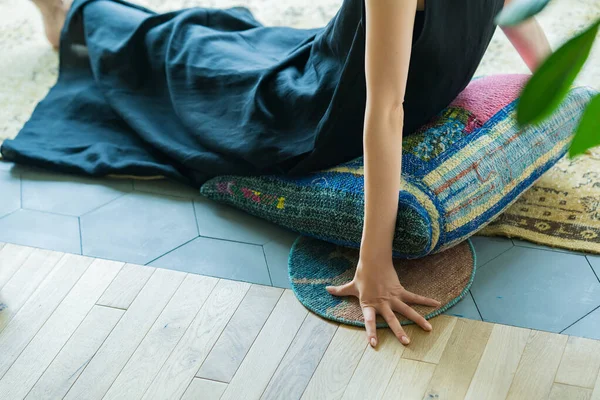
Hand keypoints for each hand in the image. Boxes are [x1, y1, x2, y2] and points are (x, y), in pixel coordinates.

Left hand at [326, 257, 440, 346]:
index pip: (368, 320)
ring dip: (418, 320)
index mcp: (369, 304)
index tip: (373, 344)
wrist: (373, 261)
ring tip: (428, 329)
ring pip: (407, 310)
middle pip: (391, 319)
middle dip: (399, 331)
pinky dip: (426, 301)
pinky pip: (414, 297)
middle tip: (406, 342)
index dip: (370, 332)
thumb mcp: (351, 286)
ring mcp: (393, 298)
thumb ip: (340, 291)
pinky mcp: (401, 291)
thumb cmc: (362, 275)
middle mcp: (382, 303)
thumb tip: (327, 290)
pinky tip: (437, 304)